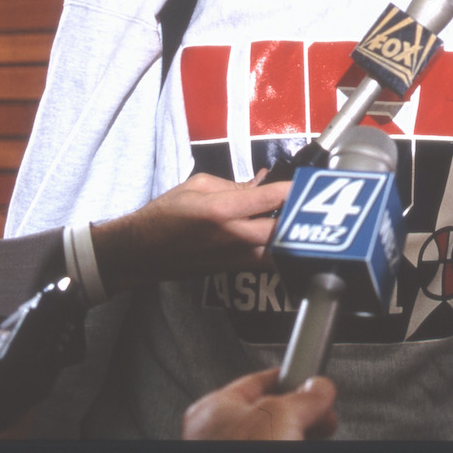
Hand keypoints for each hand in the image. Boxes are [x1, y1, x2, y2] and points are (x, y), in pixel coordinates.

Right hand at [91, 172, 290, 293]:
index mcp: (221, 210)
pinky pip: (266, 261)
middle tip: (311, 203)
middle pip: (283, 231)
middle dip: (301, 216)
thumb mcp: (196, 186)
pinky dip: (279, 248)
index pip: (270, 199)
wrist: (140, 252)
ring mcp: (234, 257)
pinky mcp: (233, 270)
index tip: (310, 182)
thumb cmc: (164, 214)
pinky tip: (283, 236)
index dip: (294, 190)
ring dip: (292, 236)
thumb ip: (234, 184)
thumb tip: (262, 182)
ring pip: (279, 251)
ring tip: (300, 221)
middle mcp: (232, 236)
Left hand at [182, 368, 336, 440]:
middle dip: (301, 415)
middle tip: (321, 418)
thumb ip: (304, 396)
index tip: (314, 384)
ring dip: (299, 436)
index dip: (292, 380)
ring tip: (313, 437)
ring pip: (276, 438)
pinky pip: (277, 449)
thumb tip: (319, 388)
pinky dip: (292, 446)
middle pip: (271, 413)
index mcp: (212, 410)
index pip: (259, 381)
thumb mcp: (283, 414)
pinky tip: (306, 446)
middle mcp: (215, 436)